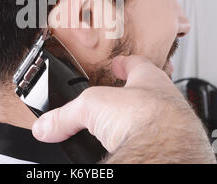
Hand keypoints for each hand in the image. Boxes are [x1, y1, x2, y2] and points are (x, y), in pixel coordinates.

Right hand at [32, 55, 215, 162]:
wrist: (168, 152)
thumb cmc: (147, 116)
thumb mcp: (92, 106)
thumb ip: (66, 115)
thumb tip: (45, 126)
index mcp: (150, 80)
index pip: (137, 64)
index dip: (125, 63)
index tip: (118, 63)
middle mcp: (165, 101)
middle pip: (149, 92)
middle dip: (133, 95)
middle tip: (120, 98)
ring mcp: (170, 127)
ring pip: (154, 118)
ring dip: (137, 121)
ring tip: (120, 128)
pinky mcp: (168, 149)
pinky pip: (152, 142)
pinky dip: (138, 143)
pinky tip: (126, 148)